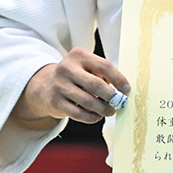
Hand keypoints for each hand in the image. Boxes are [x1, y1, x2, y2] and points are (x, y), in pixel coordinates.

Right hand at [14, 47, 129, 124]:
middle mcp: (66, 68)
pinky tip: (97, 116)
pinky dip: (92, 117)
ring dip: (103, 109)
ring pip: (88, 101)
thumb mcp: (87, 68)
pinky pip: (79, 113)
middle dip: (111, 96)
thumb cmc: (76, 77)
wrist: (46, 86)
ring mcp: (59, 85)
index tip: (127, 90)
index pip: (104, 65)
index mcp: (78, 55)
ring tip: (110, 111)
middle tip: (118, 103)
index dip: (119, 79)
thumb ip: (104, 75)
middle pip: (96, 84)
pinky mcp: (55, 102)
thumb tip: (123, 91)